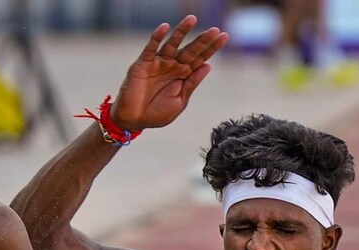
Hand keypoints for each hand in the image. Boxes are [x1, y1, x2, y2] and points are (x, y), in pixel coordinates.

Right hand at [111, 16, 228, 131]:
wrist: (134, 121)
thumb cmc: (157, 114)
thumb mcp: (179, 101)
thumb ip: (191, 84)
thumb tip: (207, 66)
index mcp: (183, 75)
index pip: (200, 58)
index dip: (212, 48)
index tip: (224, 36)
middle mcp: (172, 66)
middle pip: (190, 50)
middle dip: (202, 40)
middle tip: (215, 30)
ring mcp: (158, 63)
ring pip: (172, 44)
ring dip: (181, 32)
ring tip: (192, 19)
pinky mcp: (143, 64)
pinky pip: (151, 48)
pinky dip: (157, 37)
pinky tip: (165, 27)